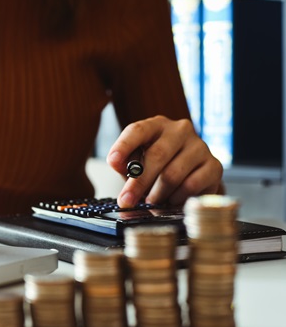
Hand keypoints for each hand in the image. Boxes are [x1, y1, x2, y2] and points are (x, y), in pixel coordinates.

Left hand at [106, 115, 223, 207]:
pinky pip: (191, 186)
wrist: (191, 173)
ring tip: (151, 201)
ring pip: (173, 174)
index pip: (137, 130)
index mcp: (156, 125)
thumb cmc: (157, 165)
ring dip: (157, 194)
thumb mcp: (136, 161)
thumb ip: (125, 162)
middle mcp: (180, 130)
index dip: (124, 146)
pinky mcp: (214, 165)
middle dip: (138, 182)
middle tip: (127, 201)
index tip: (113, 161)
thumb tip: (116, 163)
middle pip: (156, 155)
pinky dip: (176, 198)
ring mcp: (200, 146)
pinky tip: (171, 200)